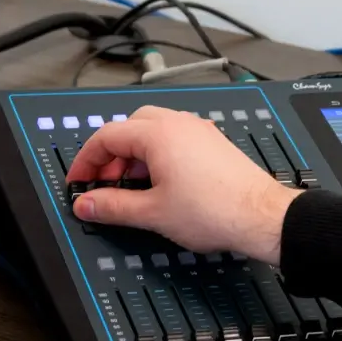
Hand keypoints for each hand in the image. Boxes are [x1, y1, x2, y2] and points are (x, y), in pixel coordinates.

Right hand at [66, 106, 300, 264]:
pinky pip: (176, 139)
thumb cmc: (216, 211)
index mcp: (158, 134)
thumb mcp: (152, 213)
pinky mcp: (214, 144)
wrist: (261, 217)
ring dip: (135, 155)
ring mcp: (199, 131)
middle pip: (129, 127)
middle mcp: (179, 124)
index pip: (106, 136)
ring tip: (132, 187)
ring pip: (153, 131)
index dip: (86, 161)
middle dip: (111, 155)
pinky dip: (158, 155)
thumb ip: (112, 206)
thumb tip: (86, 204)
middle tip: (106, 184)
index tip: (80, 182)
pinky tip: (161, 183)